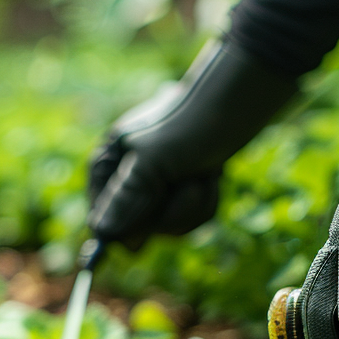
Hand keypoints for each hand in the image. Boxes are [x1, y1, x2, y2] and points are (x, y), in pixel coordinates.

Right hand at [88, 39, 295, 245]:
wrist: (236, 103)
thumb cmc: (189, 123)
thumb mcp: (153, 160)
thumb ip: (126, 197)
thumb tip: (103, 230)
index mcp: (108, 164)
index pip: (101, 216)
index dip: (125, 229)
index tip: (146, 234)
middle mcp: (128, 178)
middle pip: (139, 229)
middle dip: (173, 211)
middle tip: (192, 182)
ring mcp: (157, 187)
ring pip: (171, 227)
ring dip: (194, 205)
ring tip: (205, 173)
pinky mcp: (182, 192)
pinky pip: (191, 219)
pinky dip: (207, 202)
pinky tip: (213, 176)